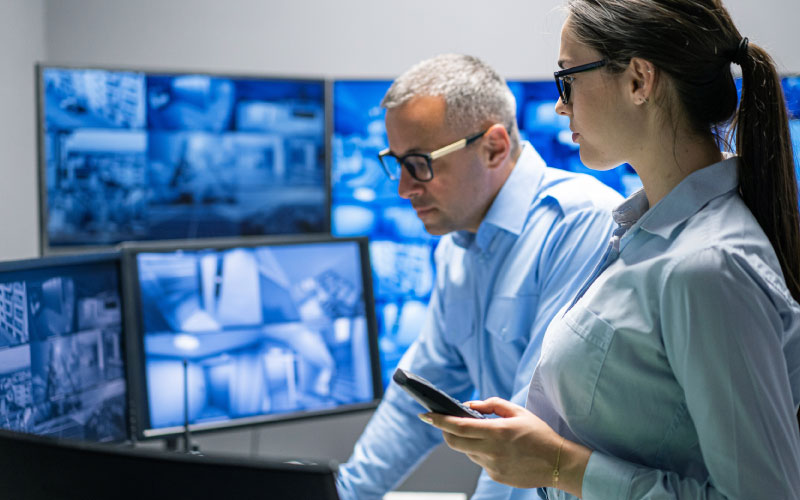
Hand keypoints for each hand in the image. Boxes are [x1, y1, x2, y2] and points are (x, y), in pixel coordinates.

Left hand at [421, 397, 589, 495]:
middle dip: (444, 432)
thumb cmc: (539, 434)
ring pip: (467, 452)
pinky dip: (481, 452)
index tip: (425, 414)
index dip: (439, 421)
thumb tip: (469, 406)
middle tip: (442, 422)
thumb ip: (491, 405)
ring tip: (480, 433)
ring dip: (466, 442)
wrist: (559, 463)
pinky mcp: (496, 477)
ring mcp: (492, 466)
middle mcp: (492, 451)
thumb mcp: (518, 411)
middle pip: (454, 443)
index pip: (458, 427)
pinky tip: (496, 448)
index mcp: (497, 432)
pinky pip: (480, 462)